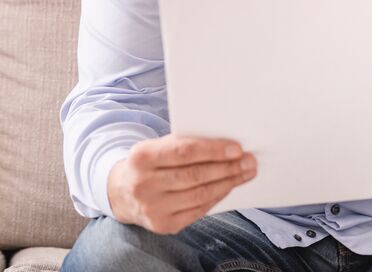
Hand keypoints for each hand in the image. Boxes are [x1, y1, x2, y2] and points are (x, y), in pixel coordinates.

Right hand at [107, 134, 257, 233]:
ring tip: (244, 173)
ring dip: (227, 183)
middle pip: (195, 175)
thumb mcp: (156, 147)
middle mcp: (144, 184)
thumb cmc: (149, 164)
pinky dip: (216, 198)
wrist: (122, 193)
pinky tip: (228, 187)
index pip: (183, 151)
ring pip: (199, 194)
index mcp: (141, 156)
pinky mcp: (163, 225)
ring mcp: (152, 208)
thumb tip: (224, 147)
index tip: (237, 148)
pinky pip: (198, 210)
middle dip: (227, 168)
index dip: (212, 150)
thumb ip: (183, 145)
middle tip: (249, 161)